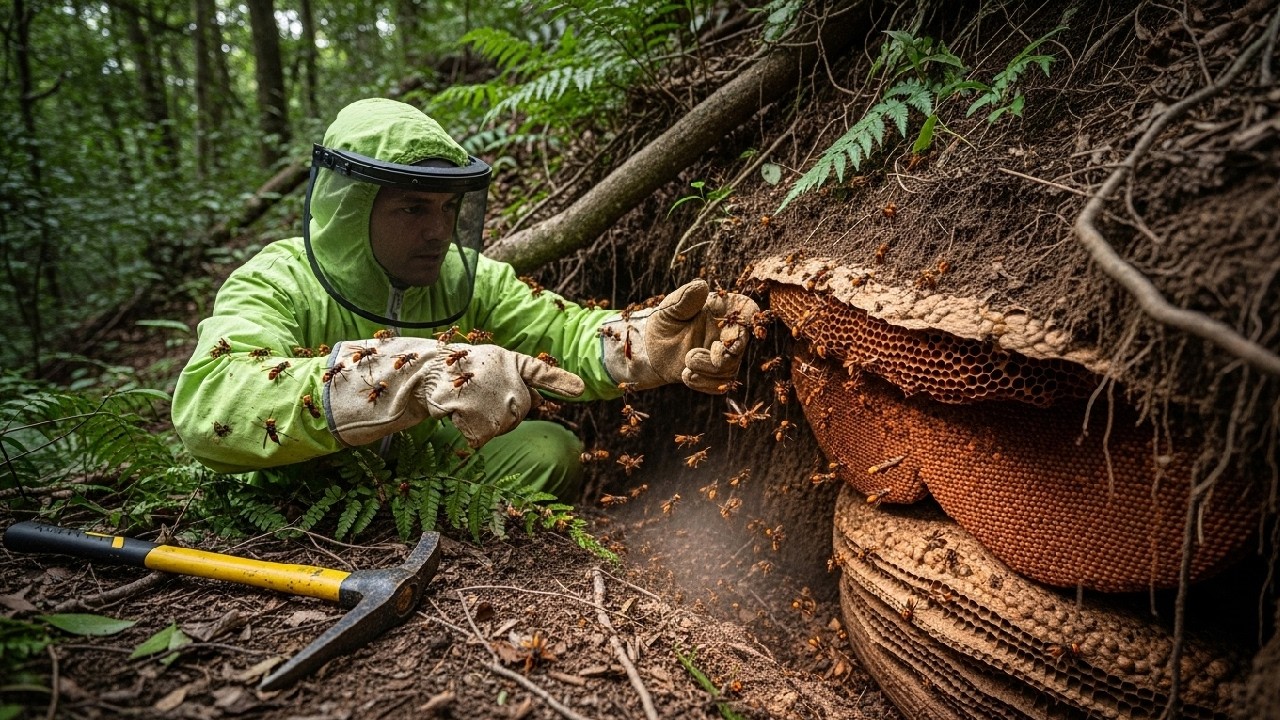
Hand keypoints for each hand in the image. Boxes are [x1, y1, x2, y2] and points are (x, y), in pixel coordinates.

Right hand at [420, 343, 583, 446]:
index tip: (580, 389)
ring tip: (467, 402)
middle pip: (518, 414)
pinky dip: (470, 433)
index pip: (541, 373)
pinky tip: (460, 414)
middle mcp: (512, 384)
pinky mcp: (483, 422)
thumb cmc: (461, 369)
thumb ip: (522, 379)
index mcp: (514, 364)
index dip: (561, 381)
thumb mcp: (495, 365)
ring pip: (501, 429)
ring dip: (484, 423)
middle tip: (477, 397)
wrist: (428, 374)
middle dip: (501, 413)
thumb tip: (544, 398)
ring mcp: (499, 404)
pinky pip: (481, 438)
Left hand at [600, 280, 760, 393]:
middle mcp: (727, 333)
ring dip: (707, 369)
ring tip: (686, 364)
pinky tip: (686, 375)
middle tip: (705, 356)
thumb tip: (701, 284)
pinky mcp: (716, 375)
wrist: (651, 349)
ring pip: (730, 367)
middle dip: (725, 353)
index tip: (731, 327)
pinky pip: (720, 384)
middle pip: (740, 344)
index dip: (747, 317)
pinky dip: (703, 383)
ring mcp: (724, 355)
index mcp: (722, 311)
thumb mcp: (670, 309)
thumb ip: (685, 298)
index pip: (746, 310)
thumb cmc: (665, 322)